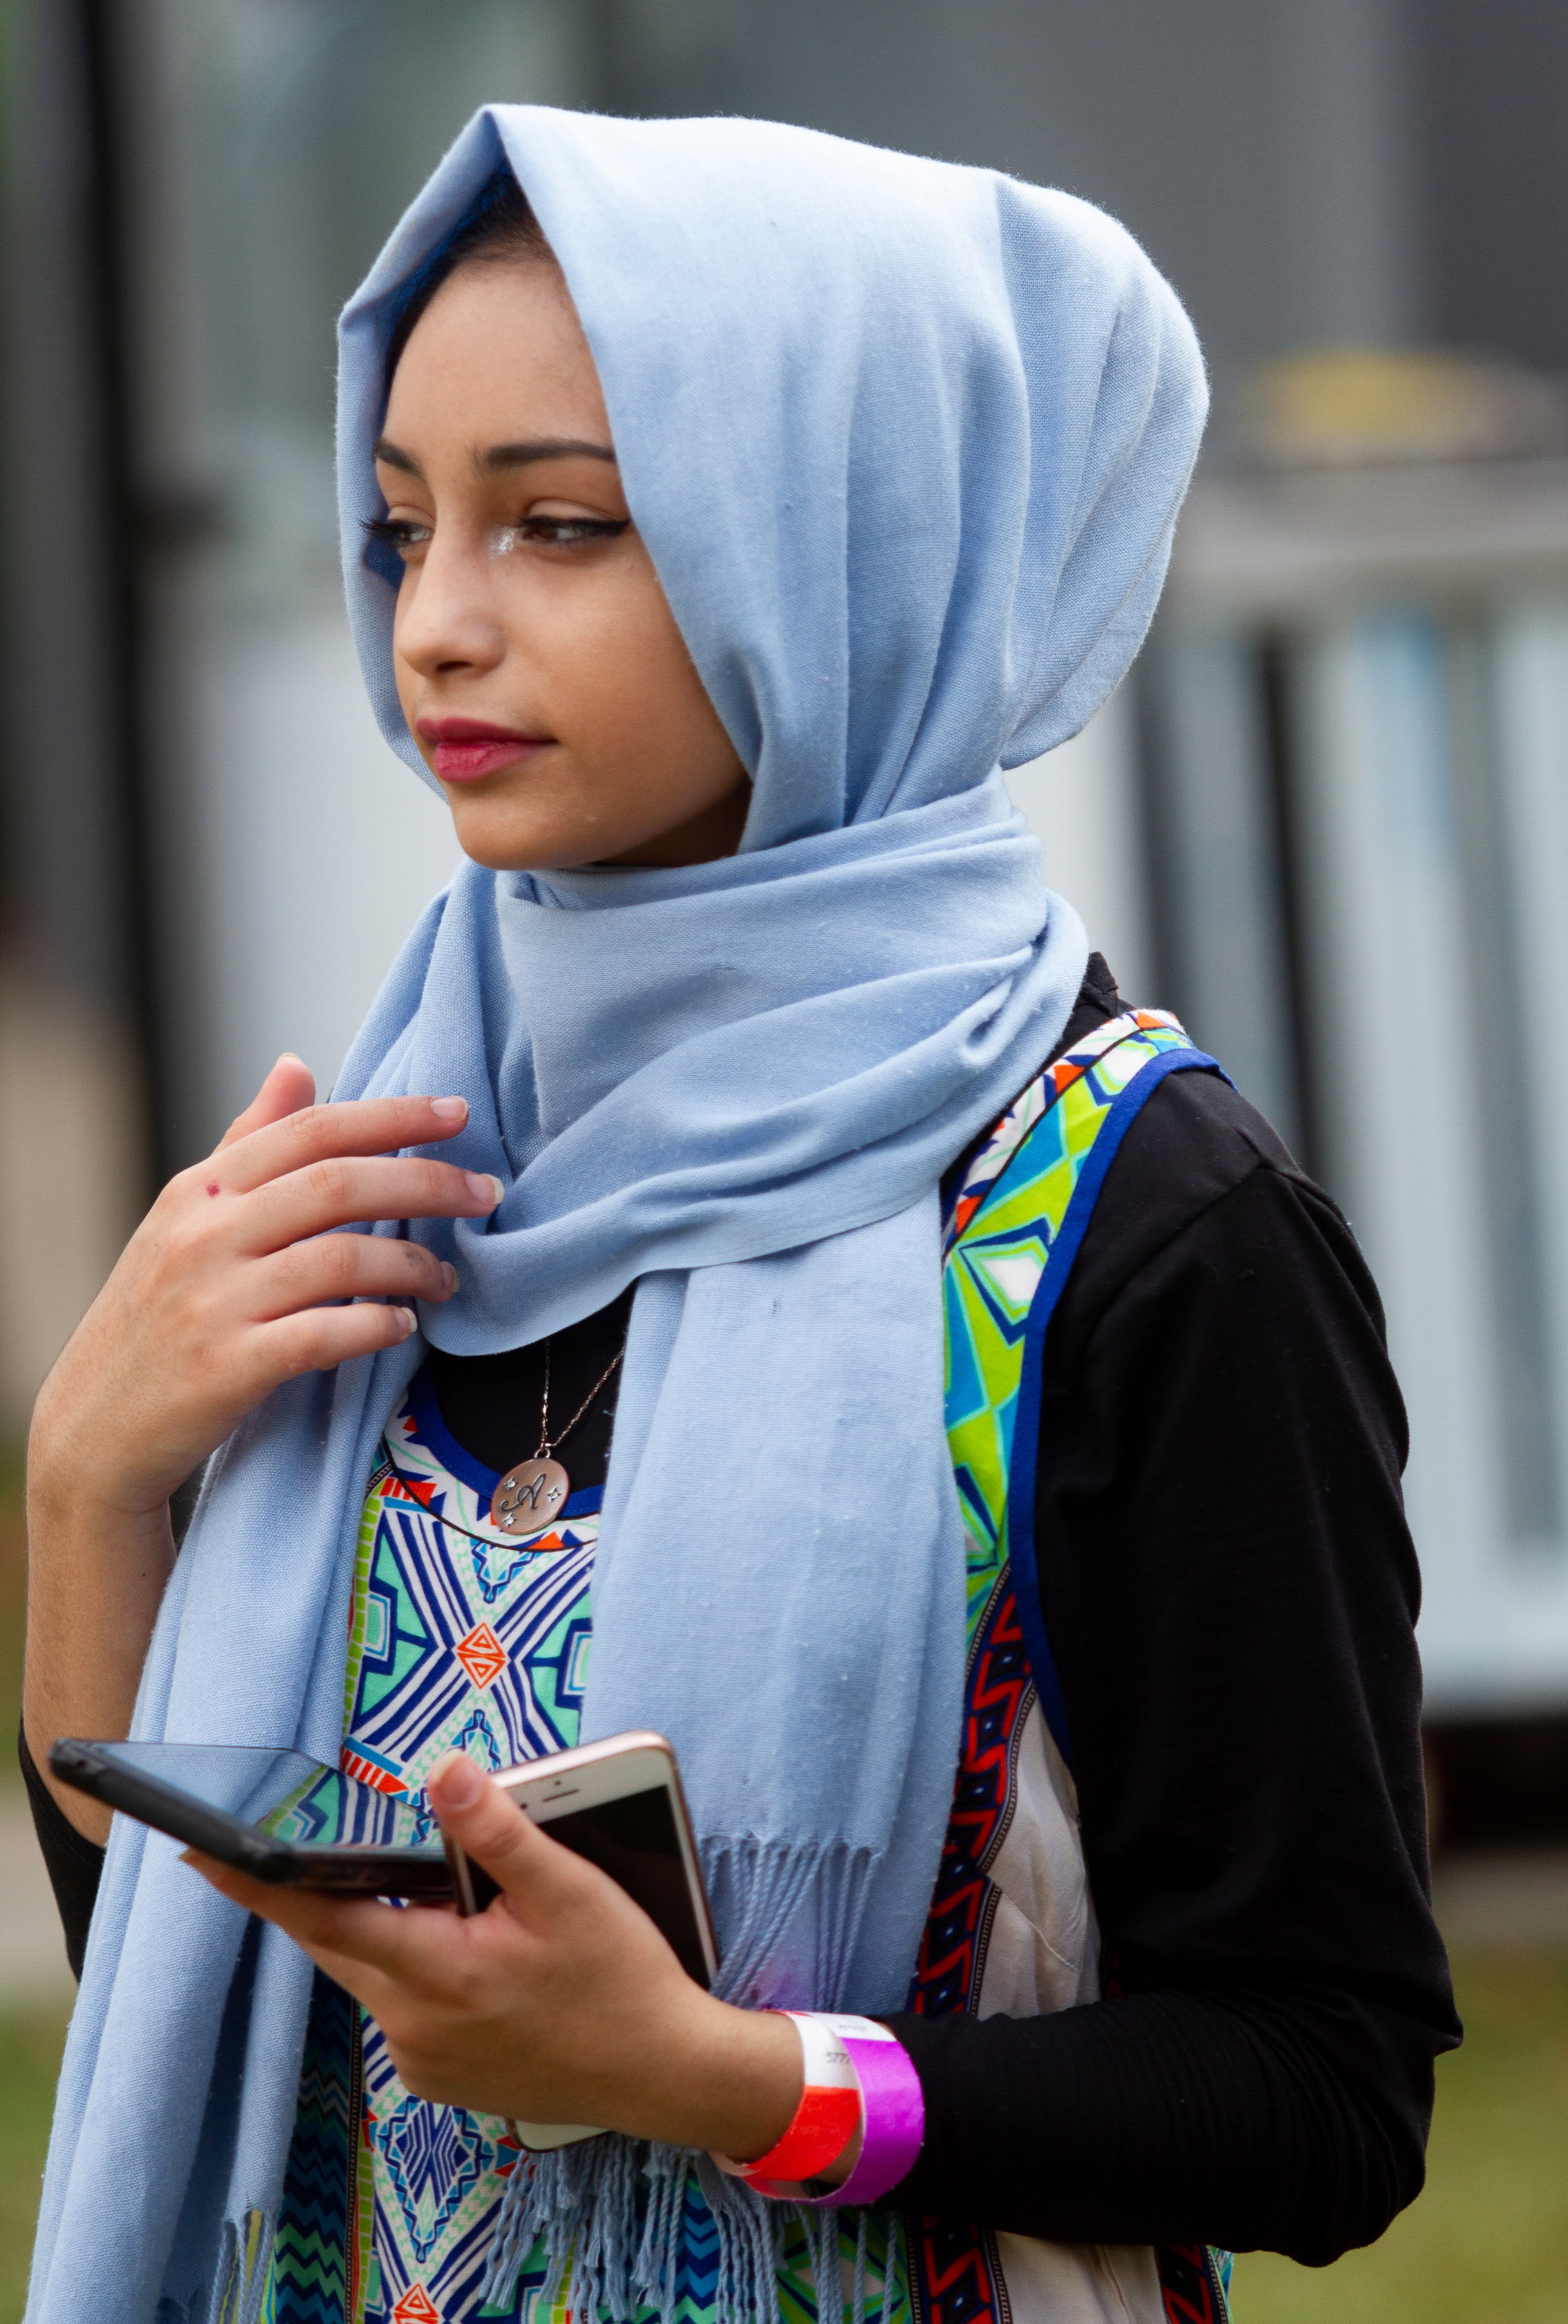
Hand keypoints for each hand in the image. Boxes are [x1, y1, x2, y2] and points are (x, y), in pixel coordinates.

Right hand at [28, 1054, 498, 1522]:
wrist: (96, 1426)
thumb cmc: (158, 1314)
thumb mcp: (188, 1218)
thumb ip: (250, 1143)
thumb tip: (297, 1065)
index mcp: (201, 1191)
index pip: (311, 1131)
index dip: (392, 1116)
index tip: (457, 1113)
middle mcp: (204, 1236)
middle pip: (337, 1184)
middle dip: (426, 1182)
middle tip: (484, 1193)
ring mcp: (213, 1302)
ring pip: (341, 1258)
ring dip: (413, 1264)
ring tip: (447, 1277)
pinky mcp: (226, 1369)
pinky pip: (323, 1334)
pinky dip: (375, 1326)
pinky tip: (404, 1326)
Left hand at [186, 1752, 802, 2158]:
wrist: (662, 2071)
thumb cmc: (622, 1977)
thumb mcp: (570, 1889)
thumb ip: (497, 1831)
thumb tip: (444, 1770)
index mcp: (439, 1971)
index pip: (323, 1916)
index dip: (258, 1884)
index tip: (200, 1856)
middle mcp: (416, 2024)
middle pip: (339, 1943)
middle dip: (316, 1895)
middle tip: (286, 1853)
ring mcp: (424, 2059)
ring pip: (373, 1975)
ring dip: (381, 1932)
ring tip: (420, 1898)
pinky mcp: (440, 2078)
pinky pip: (402, 2009)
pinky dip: (412, 1972)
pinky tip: (462, 1954)